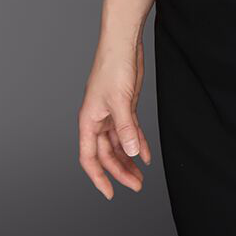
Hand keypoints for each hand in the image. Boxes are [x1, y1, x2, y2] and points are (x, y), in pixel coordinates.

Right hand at [78, 37, 151, 199]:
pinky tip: (146, 154)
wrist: (124, 43)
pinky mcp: (125, 106)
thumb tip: (131, 152)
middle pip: (106, 154)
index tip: (110, 193)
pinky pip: (130, 131)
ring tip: (141, 175)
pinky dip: (138, 142)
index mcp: (89, 120)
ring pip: (119, 144)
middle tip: (136, 185)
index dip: (98, 177)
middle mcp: (98, 120)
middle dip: (120, 171)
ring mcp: (112, 113)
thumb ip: (125, 128)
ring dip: (129, 159)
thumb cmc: (113, 66)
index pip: (89, 157)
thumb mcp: (120, 101)